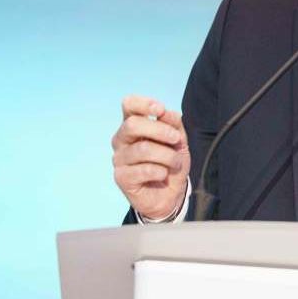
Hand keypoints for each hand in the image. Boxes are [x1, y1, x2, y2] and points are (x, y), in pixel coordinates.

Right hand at [112, 95, 190, 220]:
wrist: (170, 194)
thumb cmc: (170, 162)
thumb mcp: (178, 140)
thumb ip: (173, 123)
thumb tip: (164, 112)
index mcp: (133, 125)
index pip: (129, 105)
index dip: (144, 104)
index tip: (160, 110)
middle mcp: (121, 140)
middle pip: (133, 125)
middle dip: (160, 130)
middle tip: (176, 139)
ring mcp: (119, 159)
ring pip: (143, 149)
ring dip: (167, 155)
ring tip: (175, 163)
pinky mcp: (121, 177)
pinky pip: (144, 170)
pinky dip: (161, 171)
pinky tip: (163, 175)